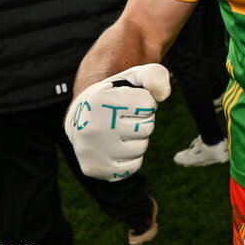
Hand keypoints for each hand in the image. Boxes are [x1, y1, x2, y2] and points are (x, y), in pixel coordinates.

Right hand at [64, 64, 170, 181]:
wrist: (80, 119)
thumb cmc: (114, 96)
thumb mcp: (132, 77)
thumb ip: (154, 75)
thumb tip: (163, 95)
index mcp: (101, 100)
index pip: (148, 103)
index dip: (145, 101)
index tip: (130, 101)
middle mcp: (93, 126)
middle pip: (146, 127)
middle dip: (143, 120)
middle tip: (126, 117)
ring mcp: (92, 150)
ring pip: (141, 147)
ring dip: (138, 139)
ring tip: (120, 131)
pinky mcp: (96, 169)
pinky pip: (133, 167)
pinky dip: (132, 157)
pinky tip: (118, 147)